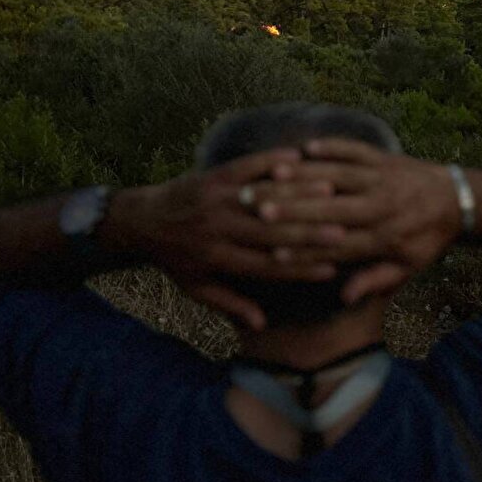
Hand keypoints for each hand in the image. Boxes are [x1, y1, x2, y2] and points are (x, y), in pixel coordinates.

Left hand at [104, 149, 348, 327]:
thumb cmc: (174, 259)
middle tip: (343, 232)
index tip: (332, 270)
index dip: (300, 269)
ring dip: (298, 194)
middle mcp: (216, 230)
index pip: (266, 266)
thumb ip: (230, 304)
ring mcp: (214, 200)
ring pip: (263, 198)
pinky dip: (273, 161)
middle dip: (309, 232)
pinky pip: (246, 167)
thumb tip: (261, 325)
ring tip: (332, 194)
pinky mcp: (212, 176)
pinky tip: (300, 157)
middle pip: (270, 233)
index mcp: (216, 259)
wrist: (138, 221)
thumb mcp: (197, 288)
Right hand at [256, 139, 463, 302]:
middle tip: (259, 210)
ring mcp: (383, 179)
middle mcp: (381, 207)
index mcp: (384, 238)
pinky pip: (356, 150)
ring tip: (273, 176)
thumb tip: (345, 297)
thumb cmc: (426, 239)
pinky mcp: (384, 158)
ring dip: (305, 175)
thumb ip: (375, 281)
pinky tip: (306, 147)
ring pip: (339, 176)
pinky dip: (332, 147)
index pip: (338, 245)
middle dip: (294, 209)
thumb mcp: (407, 268)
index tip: (272, 252)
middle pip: (332, 209)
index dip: (305, 249)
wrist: (457, 201)